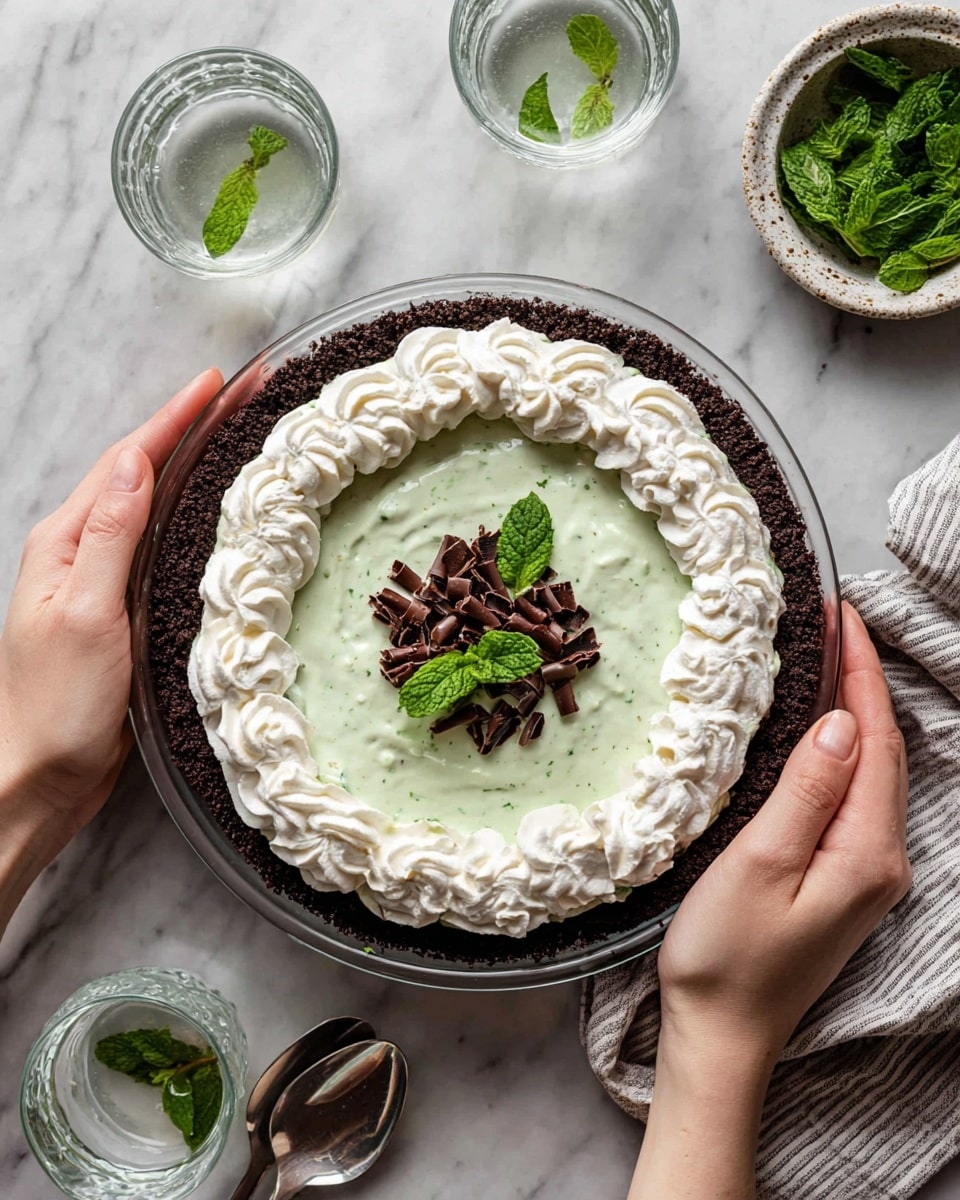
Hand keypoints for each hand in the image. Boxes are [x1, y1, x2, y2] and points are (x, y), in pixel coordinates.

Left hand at [0, 368, 222, 927]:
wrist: (42, 776)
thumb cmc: (57, 704)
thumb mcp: (84, 612)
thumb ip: (108, 536)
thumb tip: (136, 463)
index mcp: (65, 543)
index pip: (127, 462)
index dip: (173, 418)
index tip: (216, 382)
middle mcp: (79, 553)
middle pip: (138, 473)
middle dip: (186, 430)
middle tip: (238, 400)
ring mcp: (99, 582)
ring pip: (150, 508)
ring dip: (189, 468)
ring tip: (233, 442)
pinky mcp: (120, 612)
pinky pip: (158, 548)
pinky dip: (187, 520)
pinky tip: (213, 520)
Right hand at [629, 602, 910, 1198]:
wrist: (721, 1037)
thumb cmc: (726, 955)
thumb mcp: (759, 862)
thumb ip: (805, 790)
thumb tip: (839, 721)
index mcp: (868, 851)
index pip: (874, 740)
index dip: (860, 673)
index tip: (841, 615)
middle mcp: (882, 860)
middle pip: (882, 752)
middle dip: (861, 683)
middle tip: (828, 625)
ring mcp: (866, 874)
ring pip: (870, 773)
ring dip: (852, 714)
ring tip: (822, 661)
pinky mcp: (843, 883)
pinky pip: (853, 799)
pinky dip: (839, 752)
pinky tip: (815, 733)